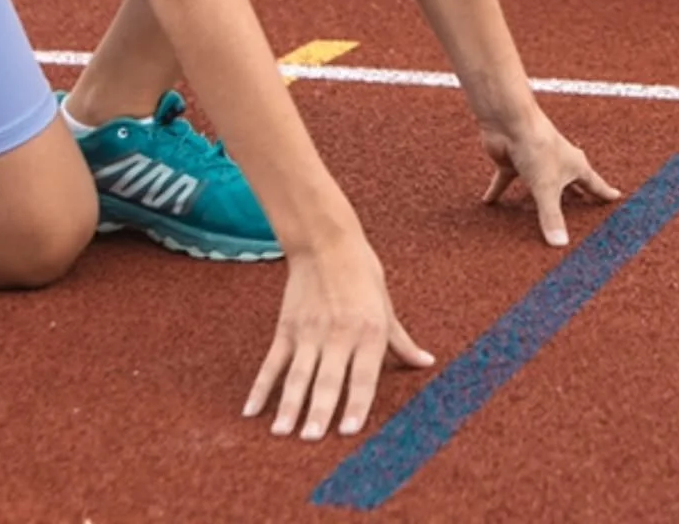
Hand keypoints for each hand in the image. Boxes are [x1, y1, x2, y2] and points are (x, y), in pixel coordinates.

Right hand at [243, 233, 433, 440]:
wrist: (325, 240)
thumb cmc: (362, 272)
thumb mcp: (386, 305)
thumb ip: (401, 340)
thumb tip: (426, 363)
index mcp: (369, 331)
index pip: (364, 376)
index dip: (356, 404)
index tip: (348, 431)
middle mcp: (339, 334)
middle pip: (328, 379)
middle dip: (319, 411)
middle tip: (311, 439)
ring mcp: (309, 331)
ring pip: (298, 374)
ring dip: (289, 404)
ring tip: (282, 432)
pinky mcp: (286, 327)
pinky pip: (272, 362)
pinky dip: (260, 387)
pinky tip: (251, 410)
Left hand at [479, 108, 620, 245]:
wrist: (510, 122)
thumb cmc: (537, 147)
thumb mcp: (547, 187)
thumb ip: (552, 217)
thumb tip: (559, 244)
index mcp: (573, 166)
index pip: (594, 184)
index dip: (604, 193)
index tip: (616, 198)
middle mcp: (557, 162)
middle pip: (568, 183)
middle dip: (574, 195)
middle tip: (582, 205)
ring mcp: (534, 161)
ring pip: (538, 183)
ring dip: (538, 196)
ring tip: (540, 209)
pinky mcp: (513, 162)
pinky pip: (505, 181)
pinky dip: (498, 191)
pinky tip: (488, 202)